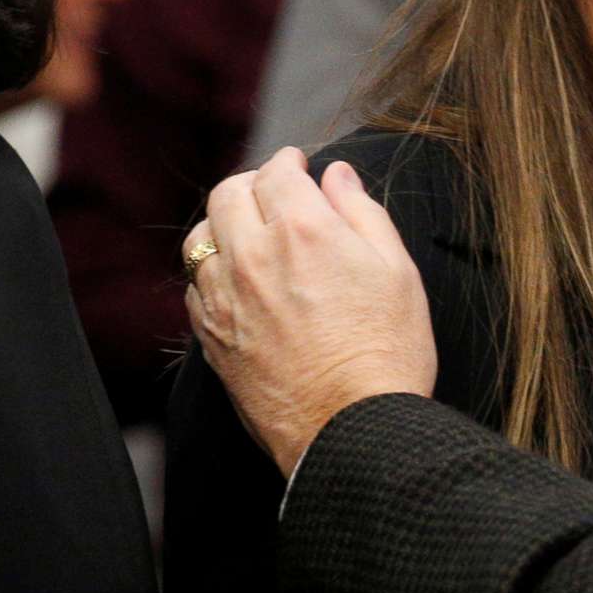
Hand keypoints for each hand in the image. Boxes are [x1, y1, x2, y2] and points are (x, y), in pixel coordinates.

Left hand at [183, 149, 437, 476]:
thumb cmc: (386, 353)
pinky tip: (237, 282)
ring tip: (247, 234)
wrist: (352, 431)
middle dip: (251, 184)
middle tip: (273, 192)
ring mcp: (225, 299)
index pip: (277, 171)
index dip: (289, 162)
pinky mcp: (212, 339)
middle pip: (227, 194)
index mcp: (302, 231)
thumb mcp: (397, 271)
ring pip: (200, 238)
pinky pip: (195, 288)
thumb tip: (338, 177)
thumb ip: (362, 213)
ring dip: (222, 226)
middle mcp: (253, 257)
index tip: (298, 165)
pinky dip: (212, 273)